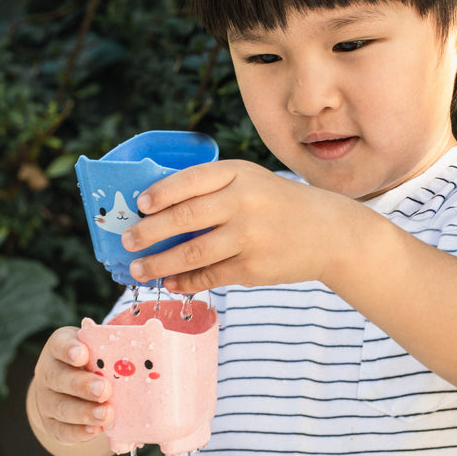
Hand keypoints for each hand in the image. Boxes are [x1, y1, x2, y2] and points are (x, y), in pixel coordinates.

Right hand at [27, 326, 113, 447]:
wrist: (74, 393)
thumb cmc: (97, 366)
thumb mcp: (102, 352)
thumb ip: (117, 353)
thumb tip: (152, 354)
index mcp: (61, 348)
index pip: (60, 344)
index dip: (70, 349)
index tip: (83, 355)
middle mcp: (49, 372)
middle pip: (59, 377)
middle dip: (82, 385)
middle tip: (104, 390)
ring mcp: (47, 400)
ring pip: (61, 406)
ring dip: (84, 412)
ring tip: (106, 414)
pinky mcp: (52, 424)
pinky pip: (62, 430)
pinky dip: (79, 432)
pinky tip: (95, 430)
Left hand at [120, 160, 343, 293]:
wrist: (329, 233)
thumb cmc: (278, 205)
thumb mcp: (251, 182)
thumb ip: (212, 189)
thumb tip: (155, 211)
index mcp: (239, 174)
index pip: (190, 181)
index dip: (160, 194)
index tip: (140, 205)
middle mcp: (243, 203)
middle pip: (184, 218)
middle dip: (148, 232)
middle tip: (127, 241)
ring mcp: (249, 237)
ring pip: (192, 253)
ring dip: (159, 263)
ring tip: (139, 269)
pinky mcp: (253, 268)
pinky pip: (210, 276)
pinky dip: (185, 280)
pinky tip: (170, 281)